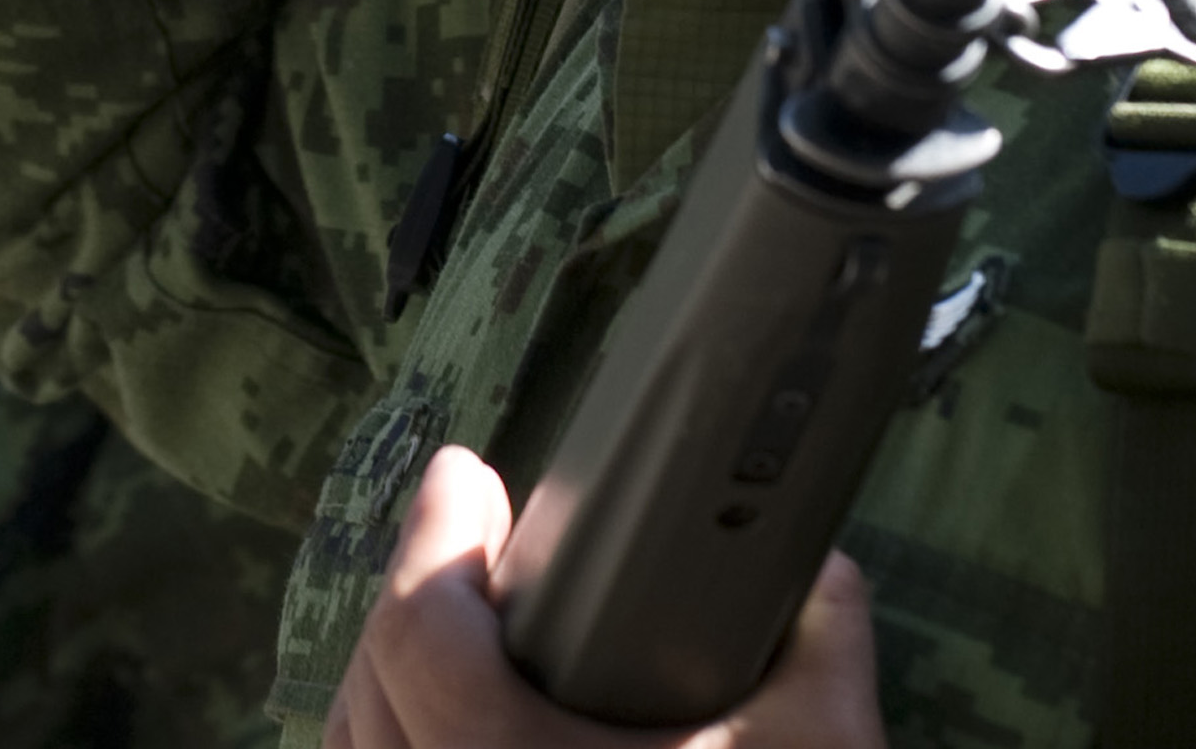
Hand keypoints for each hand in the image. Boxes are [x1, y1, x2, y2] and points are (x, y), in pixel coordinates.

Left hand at [323, 446, 888, 748]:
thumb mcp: (824, 748)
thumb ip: (824, 638)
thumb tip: (817, 570)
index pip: (420, 629)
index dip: (432, 532)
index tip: (464, 474)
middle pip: (370, 686)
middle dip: (409, 593)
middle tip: (468, 538)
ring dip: (381, 684)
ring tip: (447, 632)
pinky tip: (431, 732)